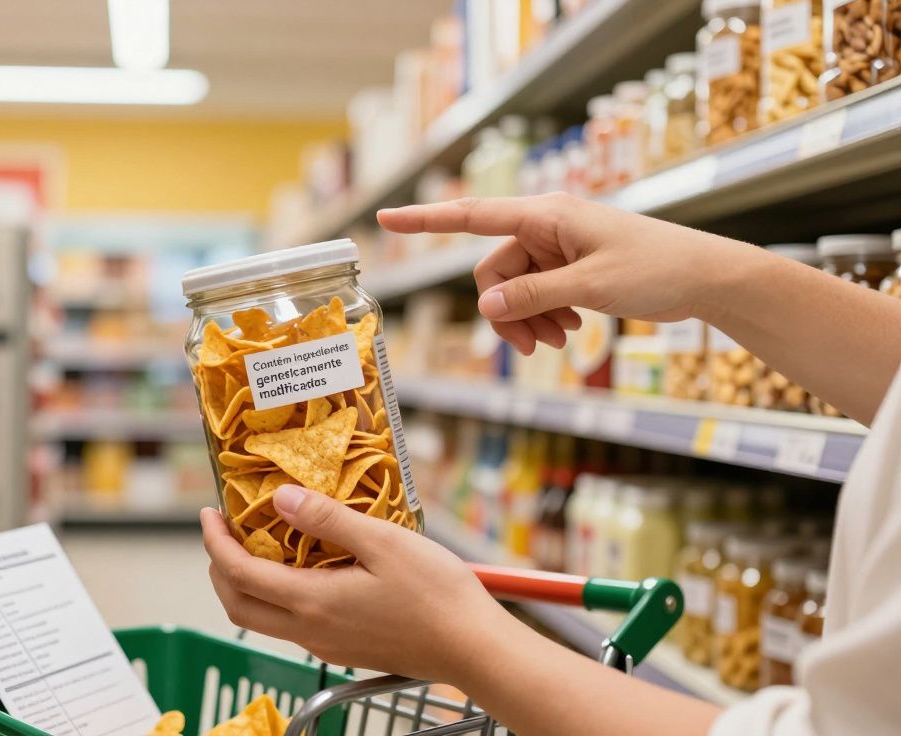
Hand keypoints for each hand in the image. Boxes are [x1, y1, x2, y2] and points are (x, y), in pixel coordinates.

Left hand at [201, 484, 516, 683]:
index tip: (208, 514)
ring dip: (246, 582)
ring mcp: (327, 643)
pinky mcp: (344, 647)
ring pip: (262, 618)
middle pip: (238, 605)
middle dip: (219, 567)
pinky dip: (276, 594)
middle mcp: (311, 630)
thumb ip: (328, 519)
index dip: (214, 543)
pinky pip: (292, 623)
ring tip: (257, 543)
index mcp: (312, 602)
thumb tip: (280, 499)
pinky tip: (300, 567)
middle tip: (223, 531)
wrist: (474, 649)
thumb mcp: (384, 541)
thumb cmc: (438, 595)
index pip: (239, 574)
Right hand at [378, 194, 744, 354]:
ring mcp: (558, 247)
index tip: (385, 218)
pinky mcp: (570, 267)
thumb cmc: (656, 268)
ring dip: (528, 320)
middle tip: (535, 348)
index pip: (471, 215)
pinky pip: (537, 294)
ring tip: (559, 344)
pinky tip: (571, 333)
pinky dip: (545, 316)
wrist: (705, 278)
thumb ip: (533, 295)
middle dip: (507, 312)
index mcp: (546, 215)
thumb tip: (485, 306)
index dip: (425, 220)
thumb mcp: (590, 286)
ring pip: (514, 289)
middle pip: (494, 272)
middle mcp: (545, 226)